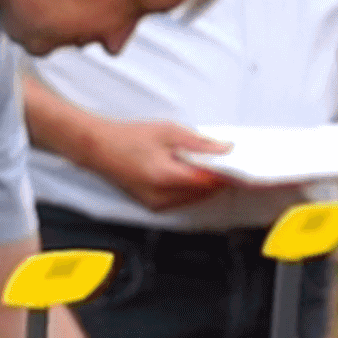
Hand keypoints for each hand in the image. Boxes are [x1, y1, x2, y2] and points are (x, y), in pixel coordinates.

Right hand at [86, 120, 231, 212]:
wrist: (98, 147)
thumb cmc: (128, 137)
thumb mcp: (167, 131)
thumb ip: (198, 143)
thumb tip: (224, 149)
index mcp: (165, 177)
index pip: (207, 182)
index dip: (226, 175)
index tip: (239, 167)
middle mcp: (161, 196)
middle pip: (203, 193)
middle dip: (217, 179)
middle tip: (225, 163)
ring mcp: (156, 204)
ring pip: (194, 199)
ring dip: (204, 185)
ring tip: (205, 165)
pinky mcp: (153, 205)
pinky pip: (181, 200)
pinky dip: (190, 189)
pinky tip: (189, 173)